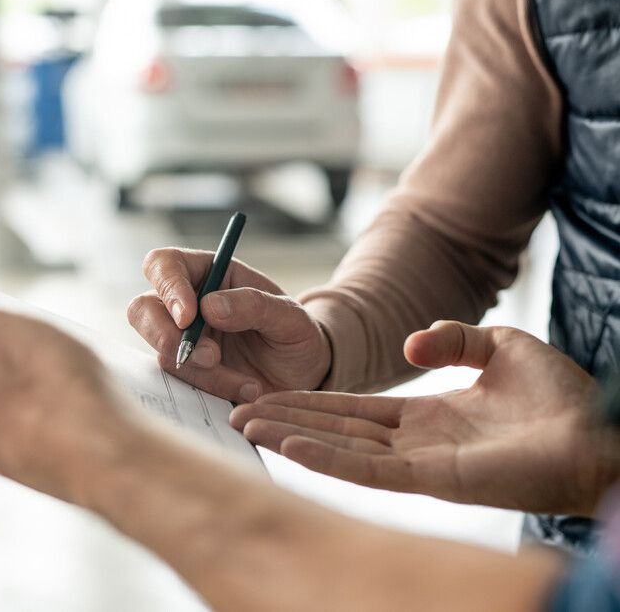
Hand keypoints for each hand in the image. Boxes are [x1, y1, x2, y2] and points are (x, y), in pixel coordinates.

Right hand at [127, 248, 330, 403]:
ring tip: (248, 383)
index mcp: (208, 273)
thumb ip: (255, 305)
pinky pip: (179, 383)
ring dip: (203, 372)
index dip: (168, 286)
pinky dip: (211, 390)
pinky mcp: (185, 373)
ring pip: (162, 352)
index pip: (164, 264)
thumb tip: (209, 307)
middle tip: (210, 357)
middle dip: (170, 337)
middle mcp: (186, 304)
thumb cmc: (296, 336)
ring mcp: (181, 341)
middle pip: (143, 309)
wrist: (303, 378)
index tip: (189, 316)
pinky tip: (244, 392)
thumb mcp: (291, 317)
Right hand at [230, 321, 618, 515]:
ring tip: (247, 425)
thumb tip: (409, 346)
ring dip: (291, 439)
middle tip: (236, 411)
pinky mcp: (433, 479)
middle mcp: (413, 445)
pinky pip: (367, 471)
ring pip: (339, 451)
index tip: (268, 393)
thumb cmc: (561, 398)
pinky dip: (325, 459)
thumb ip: (451, 339)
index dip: (309, 402)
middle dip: (285, 421)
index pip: (351, 410)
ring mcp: (419, 464)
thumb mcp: (500, 346)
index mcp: (424, 418)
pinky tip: (289, 447)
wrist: (602, 431)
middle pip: (333, 431)